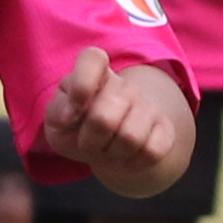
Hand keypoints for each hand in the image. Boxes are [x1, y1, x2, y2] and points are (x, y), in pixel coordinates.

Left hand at [39, 51, 195, 197]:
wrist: (105, 145)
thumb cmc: (76, 127)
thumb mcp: (57, 120)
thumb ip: (58, 110)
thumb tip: (72, 114)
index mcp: (94, 74)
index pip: (93, 58)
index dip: (81, 85)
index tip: (72, 112)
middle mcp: (123, 85)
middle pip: (104, 118)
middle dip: (89, 140)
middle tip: (87, 142)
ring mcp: (147, 105)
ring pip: (130, 138)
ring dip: (111, 153)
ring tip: (107, 148)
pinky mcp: (164, 128)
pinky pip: (153, 151)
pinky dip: (133, 163)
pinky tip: (126, 157)